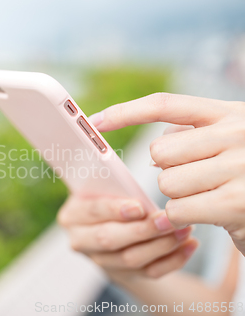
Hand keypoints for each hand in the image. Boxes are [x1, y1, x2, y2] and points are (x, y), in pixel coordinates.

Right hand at [57, 196, 196, 280]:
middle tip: (168, 219)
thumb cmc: (108, 195)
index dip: (114, 210)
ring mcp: (100, 261)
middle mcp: (80, 241)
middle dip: (142, 230)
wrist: (109, 222)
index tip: (139, 207)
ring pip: (131, 259)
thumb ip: (113, 182)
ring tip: (185, 229)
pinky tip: (190, 245)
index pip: (92, 212)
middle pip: (110, 240)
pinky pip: (150, 273)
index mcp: (72, 215)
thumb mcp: (103, 186)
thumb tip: (129, 176)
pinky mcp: (122, 275)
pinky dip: (173, 260)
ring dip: (162, 245)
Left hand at [89, 93, 244, 254]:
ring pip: (166, 182)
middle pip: (160, 153)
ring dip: (178, 196)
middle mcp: (238, 133)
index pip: (165, 105)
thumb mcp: (227, 146)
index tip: (95, 122)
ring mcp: (241, 166)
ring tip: (208, 197)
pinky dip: (180, 218)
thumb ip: (192, 138)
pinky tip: (204, 215)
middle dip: (168, 172)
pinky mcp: (237, 202)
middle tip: (196, 180)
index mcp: (230, 113)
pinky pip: (177, 209)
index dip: (126, 112)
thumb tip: (157, 150)